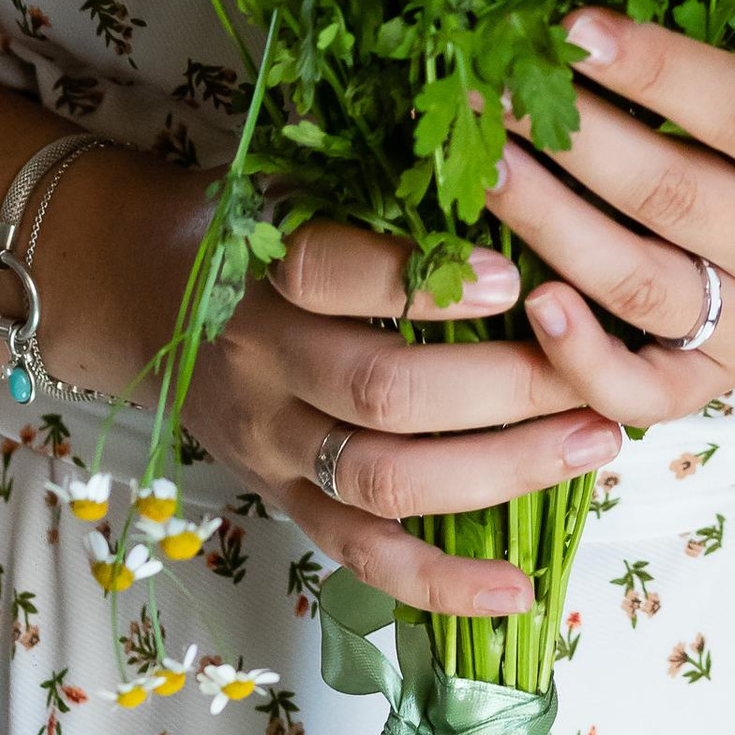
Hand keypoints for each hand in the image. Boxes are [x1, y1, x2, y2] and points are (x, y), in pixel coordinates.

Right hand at [161, 190, 624, 618]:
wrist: (140, 286)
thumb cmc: (250, 216)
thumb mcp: (293, 172)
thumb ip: (380, 175)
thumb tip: (510, 145)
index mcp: (261, 264)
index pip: (328, 272)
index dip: (419, 281)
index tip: (513, 277)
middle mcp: (260, 359)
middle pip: (381, 389)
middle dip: (504, 386)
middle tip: (594, 371)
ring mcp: (271, 441)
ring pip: (383, 478)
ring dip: (499, 471)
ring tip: (592, 442)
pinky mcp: (283, 498)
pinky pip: (360, 555)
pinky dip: (439, 583)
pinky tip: (518, 589)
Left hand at [495, 0, 734, 420]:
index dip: (658, 71)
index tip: (571, 27)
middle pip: (673, 198)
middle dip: (573, 139)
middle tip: (490, 86)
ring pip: (642, 286)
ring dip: (552, 227)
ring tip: (485, 165)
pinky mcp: (721, 378)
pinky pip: (650, 393)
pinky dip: (585, 360)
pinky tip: (529, 299)